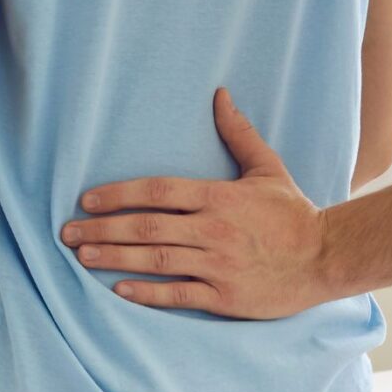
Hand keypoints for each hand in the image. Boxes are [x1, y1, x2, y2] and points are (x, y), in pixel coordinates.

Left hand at [60, 88, 328, 318]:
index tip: (88, 201)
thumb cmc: (292, 213)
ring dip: (114, 258)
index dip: (118, 194)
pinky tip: (119, 290)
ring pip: (155, 260)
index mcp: (220, 196)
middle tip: (67, 233)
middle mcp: (213, 229)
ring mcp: (218, 264)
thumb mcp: (267, 168)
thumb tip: (220, 96)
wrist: (325, 257)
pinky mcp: (224, 295)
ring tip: (81, 257)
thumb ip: (239, 134)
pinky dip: (146, 293)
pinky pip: (177, 294)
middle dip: (102, 230)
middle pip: (146, 227)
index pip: (158, 191)